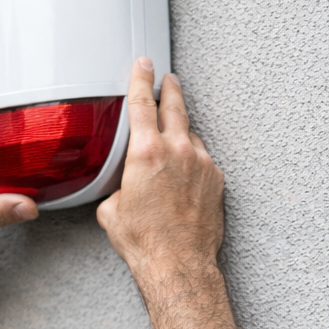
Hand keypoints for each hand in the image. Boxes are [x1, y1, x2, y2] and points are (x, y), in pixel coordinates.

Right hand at [97, 60, 224, 288]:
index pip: (141, 103)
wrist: (178, 263)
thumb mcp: (112, 211)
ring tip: (173, 130)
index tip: (143, 64)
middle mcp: (177, 151)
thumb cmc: (144, 241)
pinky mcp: (216, 179)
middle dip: (169, 89)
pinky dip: (192, 157)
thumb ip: (118, 189)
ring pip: (189, 133)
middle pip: (174, 106)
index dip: (140, 79)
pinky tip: (184, 169)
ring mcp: (201, 163)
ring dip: (180, 128)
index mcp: (145, 153)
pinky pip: (202, 158)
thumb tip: (124, 190)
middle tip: (167, 79)